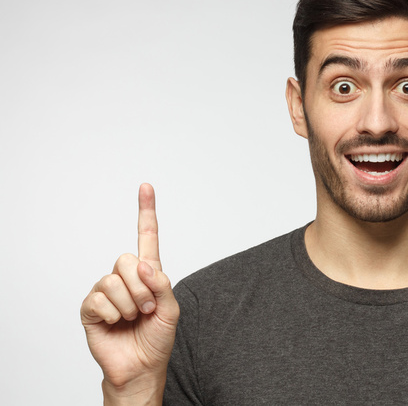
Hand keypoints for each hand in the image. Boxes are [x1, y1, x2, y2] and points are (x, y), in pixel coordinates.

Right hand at [81, 184, 179, 401]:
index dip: (146, 211)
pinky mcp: (90, 307)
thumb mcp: (171, 310)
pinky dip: (112, 314)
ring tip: (132, 318)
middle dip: (141, 287)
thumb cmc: (157, 338)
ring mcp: (106, 291)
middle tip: (146, 307)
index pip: (147, 237)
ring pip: (114, 280)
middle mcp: (125, 277)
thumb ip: (163, 285)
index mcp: (148, 273)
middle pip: (127, 259)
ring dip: (129, 303)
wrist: (141, 367)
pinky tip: (115, 323)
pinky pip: (100, 299)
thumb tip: (144, 265)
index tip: (146, 186)